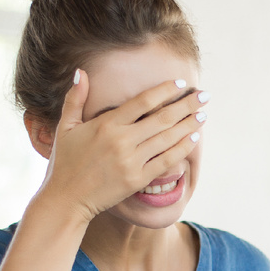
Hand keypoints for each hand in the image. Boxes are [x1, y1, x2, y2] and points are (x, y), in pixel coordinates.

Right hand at [34, 70, 207, 222]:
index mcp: (106, 124)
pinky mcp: (137, 179)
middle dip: (187, 105)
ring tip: (204, 114)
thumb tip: (81, 71)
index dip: (165, 90)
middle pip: (163, 117)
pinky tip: (194, 137)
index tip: (182, 84)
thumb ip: (75, 99)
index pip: (143, 101)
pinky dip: (182, 148)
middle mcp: (121, 140)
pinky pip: (166, 160)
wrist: (66, 199)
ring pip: (168, 138)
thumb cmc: (65, 162)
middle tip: (204, 96)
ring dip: (189, 124)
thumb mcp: (66, 127)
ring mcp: (131, 161)